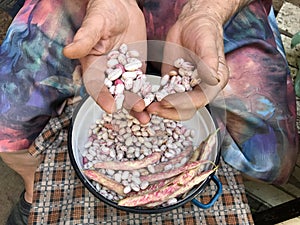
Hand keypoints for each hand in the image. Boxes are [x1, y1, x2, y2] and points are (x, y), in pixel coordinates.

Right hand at [63, 0, 147, 120]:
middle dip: (125, 104)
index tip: (110, 107)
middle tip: (137, 111)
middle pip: (114, 94)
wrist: (122, 8)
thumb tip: (69, 51)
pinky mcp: (137, 70)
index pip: (95, 85)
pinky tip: (154, 104)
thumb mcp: (95, 24)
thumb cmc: (104, 12)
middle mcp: (107, 73)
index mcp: (92, 64)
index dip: (101, 97)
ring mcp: (123, 73)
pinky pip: (142, 85)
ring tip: (146, 117)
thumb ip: (85, 38)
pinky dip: (147, 95)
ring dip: (137, 105)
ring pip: (129, 93)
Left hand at [147, 0, 236, 120]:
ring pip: (173, 105)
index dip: (183, 103)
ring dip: (160, 108)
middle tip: (153, 108)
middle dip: (169, 111)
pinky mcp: (172, 82)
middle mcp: (200, 88)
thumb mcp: (208, 43)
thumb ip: (209, 61)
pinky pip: (164, 94)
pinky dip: (154, 99)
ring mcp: (185, 87)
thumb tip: (211, 79)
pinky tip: (145, 99)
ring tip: (146, 106)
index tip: (167, 101)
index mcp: (214, 82)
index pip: (200, 100)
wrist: (191, 23)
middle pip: (186, 108)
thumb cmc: (204, 31)